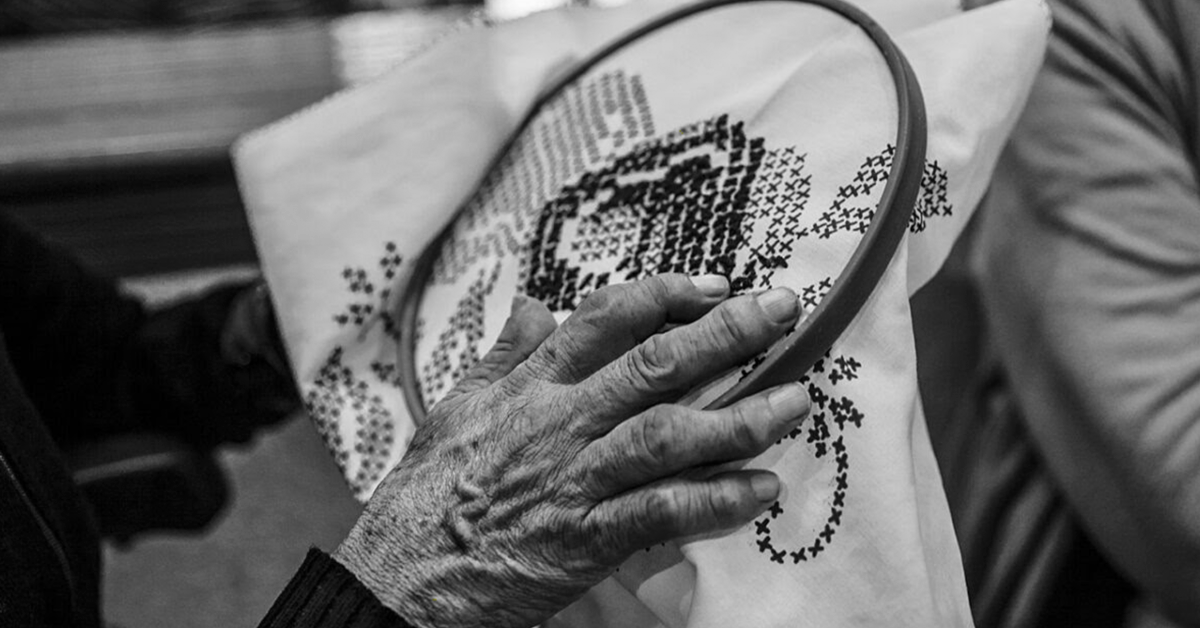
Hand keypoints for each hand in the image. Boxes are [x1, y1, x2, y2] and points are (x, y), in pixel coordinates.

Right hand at [333, 273, 808, 627]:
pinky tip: (761, 490)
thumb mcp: (456, 408)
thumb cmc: (428, 494)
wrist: (400, 577)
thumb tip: (536, 304)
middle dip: (725, 333)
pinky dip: (715, 502)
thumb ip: (504, 354)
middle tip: (783, 309)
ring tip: (796, 401)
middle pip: (653, 365)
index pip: (606, 319)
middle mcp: (559, 421)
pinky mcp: (585, 539)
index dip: (667, 294)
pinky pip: (661, 514)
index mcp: (530, 385)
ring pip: (667, 435)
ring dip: (738, 416)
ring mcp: (575, 479)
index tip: (717, 283)